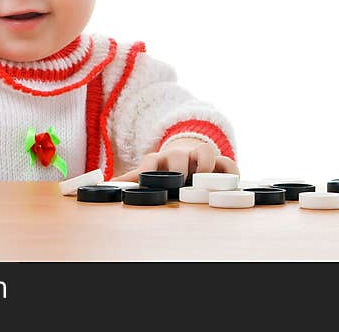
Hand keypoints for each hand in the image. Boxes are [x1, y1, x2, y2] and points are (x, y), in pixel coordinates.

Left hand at [110, 137, 238, 182]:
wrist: (190, 153)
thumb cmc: (167, 168)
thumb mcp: (149, 172)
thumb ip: (132, 179)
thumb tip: (108, 185)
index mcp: (160, 159)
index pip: (151, 160)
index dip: (149, 170)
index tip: (148, 181)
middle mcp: (180, 155)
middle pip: (178, 155)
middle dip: (177, 167)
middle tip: (178, 183)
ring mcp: (201, 156)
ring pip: (205, 152)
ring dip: (204, 165)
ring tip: (202, 181)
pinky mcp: (221, 162)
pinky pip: (229, 163)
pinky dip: (229, 172)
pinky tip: (227, 184)